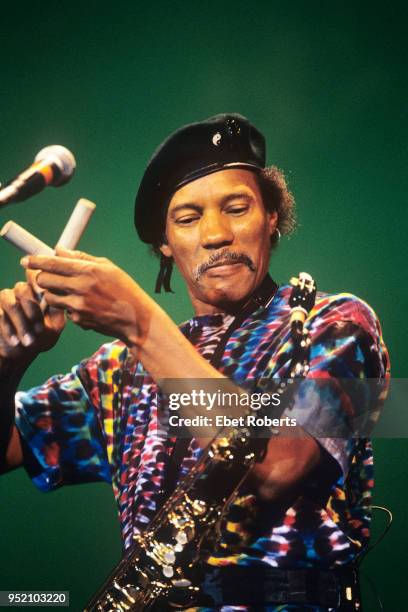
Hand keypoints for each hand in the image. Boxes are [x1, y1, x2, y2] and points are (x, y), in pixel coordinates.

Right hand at [0, 281, 64, 364]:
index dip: (38, 280)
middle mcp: (19, 292)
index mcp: (37, 292)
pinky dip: (8, 330)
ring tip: (29, 341)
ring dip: (21, 323)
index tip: (43, 293)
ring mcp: (4, 301)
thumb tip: (59, 299)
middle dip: (33, 311)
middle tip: (40, 330)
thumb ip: (57, 312)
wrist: (21, 352)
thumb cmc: (42, 337)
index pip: (35, 275)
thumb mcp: (55, 326)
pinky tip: (15, 342)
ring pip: (11, 303)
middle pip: (23, 289)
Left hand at [21, 248, 146, 345]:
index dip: (36, 260)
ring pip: (49, 297)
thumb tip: (59, 250)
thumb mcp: (108, 268)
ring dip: (54, 293)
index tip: (27, 259)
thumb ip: (82, 258)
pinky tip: (85, 306)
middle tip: (49, 276)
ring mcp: (78, 306)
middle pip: (44, 280)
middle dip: (43, 277)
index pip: (53, 263)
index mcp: (88, 271)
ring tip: (69, 292)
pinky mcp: (78, 320)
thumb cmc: (125, 290)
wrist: (136, 319)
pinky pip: (64, 311)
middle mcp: (80, 288)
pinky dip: (69, 307)